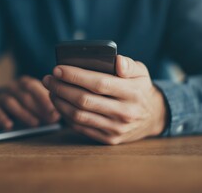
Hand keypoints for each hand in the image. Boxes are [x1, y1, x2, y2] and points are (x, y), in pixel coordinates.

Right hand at [0, 76, 59, 129]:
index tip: (54, 110)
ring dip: (24, 114)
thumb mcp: (33, 100)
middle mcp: (12, 87)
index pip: (34, 86)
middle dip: (38, 108)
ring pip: (11, 103)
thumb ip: (45, 105)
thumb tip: (57, 114)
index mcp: (24, 83)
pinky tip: (9, 126)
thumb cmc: (22, 102)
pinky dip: (2, 119)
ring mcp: (0, 97)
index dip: (44, 98)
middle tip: (50, 120)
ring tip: (35, 124)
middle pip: (24, 95)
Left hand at [43, 55, 167, 144]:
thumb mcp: (141, 72)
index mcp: (132, 92)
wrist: (153, 117)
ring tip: (51, 91)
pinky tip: (60, 105)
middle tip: (48, 79)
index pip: (99, 83)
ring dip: (60, 102)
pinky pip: (82, 128)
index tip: (58, 69)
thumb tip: (117, 61)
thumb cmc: (140, 89)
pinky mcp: (109, 139)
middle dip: (61, 88)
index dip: (75, 76)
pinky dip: (66, 116)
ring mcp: (116, 128)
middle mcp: (125, 112)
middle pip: (84, 100)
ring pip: (79, 116)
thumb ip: (129, 64)